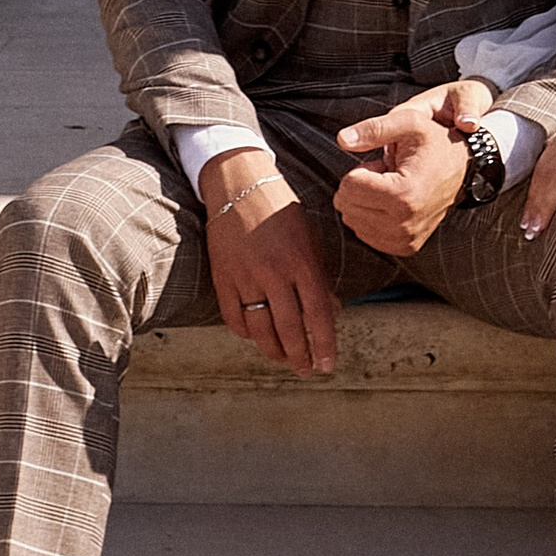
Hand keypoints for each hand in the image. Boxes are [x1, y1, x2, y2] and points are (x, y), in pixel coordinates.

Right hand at [201, 150, 337, 375]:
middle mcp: (275, 272)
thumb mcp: (309, 239)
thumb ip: (319, 277)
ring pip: (261, 329)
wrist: (239, 185)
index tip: (327, 365)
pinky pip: (234, 318)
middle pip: (290, 329)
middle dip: (300, 357)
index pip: (318, 314)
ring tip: (284, 358)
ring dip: (274, 351)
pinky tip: (257, 337)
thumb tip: (331, 313)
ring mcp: (246, 276)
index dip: (324, 344)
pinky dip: (246, 333)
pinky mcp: (223, 278)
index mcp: (302, 262)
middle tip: (306, 370)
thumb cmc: (281, 211)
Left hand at [333, 95, 472, 255]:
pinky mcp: (405, 247)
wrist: (462, 169)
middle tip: (385, 177)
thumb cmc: (434, 144)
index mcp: (404, 193)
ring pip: (353, 221)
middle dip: (359, 186)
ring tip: (389, 188)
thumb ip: (373, 129)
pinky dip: (370, 217)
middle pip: (347, 206)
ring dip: (365, 202)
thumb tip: (341, 139)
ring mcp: (406, 238)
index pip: (349, 186)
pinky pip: (365, 235)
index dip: (361, 169)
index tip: (382, 166)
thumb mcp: (408, 123)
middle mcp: (405, 223)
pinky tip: (391, 203)